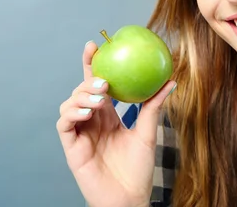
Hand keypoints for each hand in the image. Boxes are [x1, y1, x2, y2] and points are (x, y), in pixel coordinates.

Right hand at [56, 41, 175, 206]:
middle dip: (87, 78)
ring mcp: (80, 134)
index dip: (92, 64)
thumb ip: (154, 107)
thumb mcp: (148, 133)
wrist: (129, 198)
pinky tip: (88, 111)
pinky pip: (64, 125)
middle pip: (81, 91)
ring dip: (81, 96)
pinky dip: (72, 114)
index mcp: (108, 115)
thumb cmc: (138, 169)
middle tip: (103, 78)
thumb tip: (171, 80)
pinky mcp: (72, 148)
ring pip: (69, 104)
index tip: (95, 44)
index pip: (97, 85)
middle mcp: (92, 121)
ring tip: (101, 97)